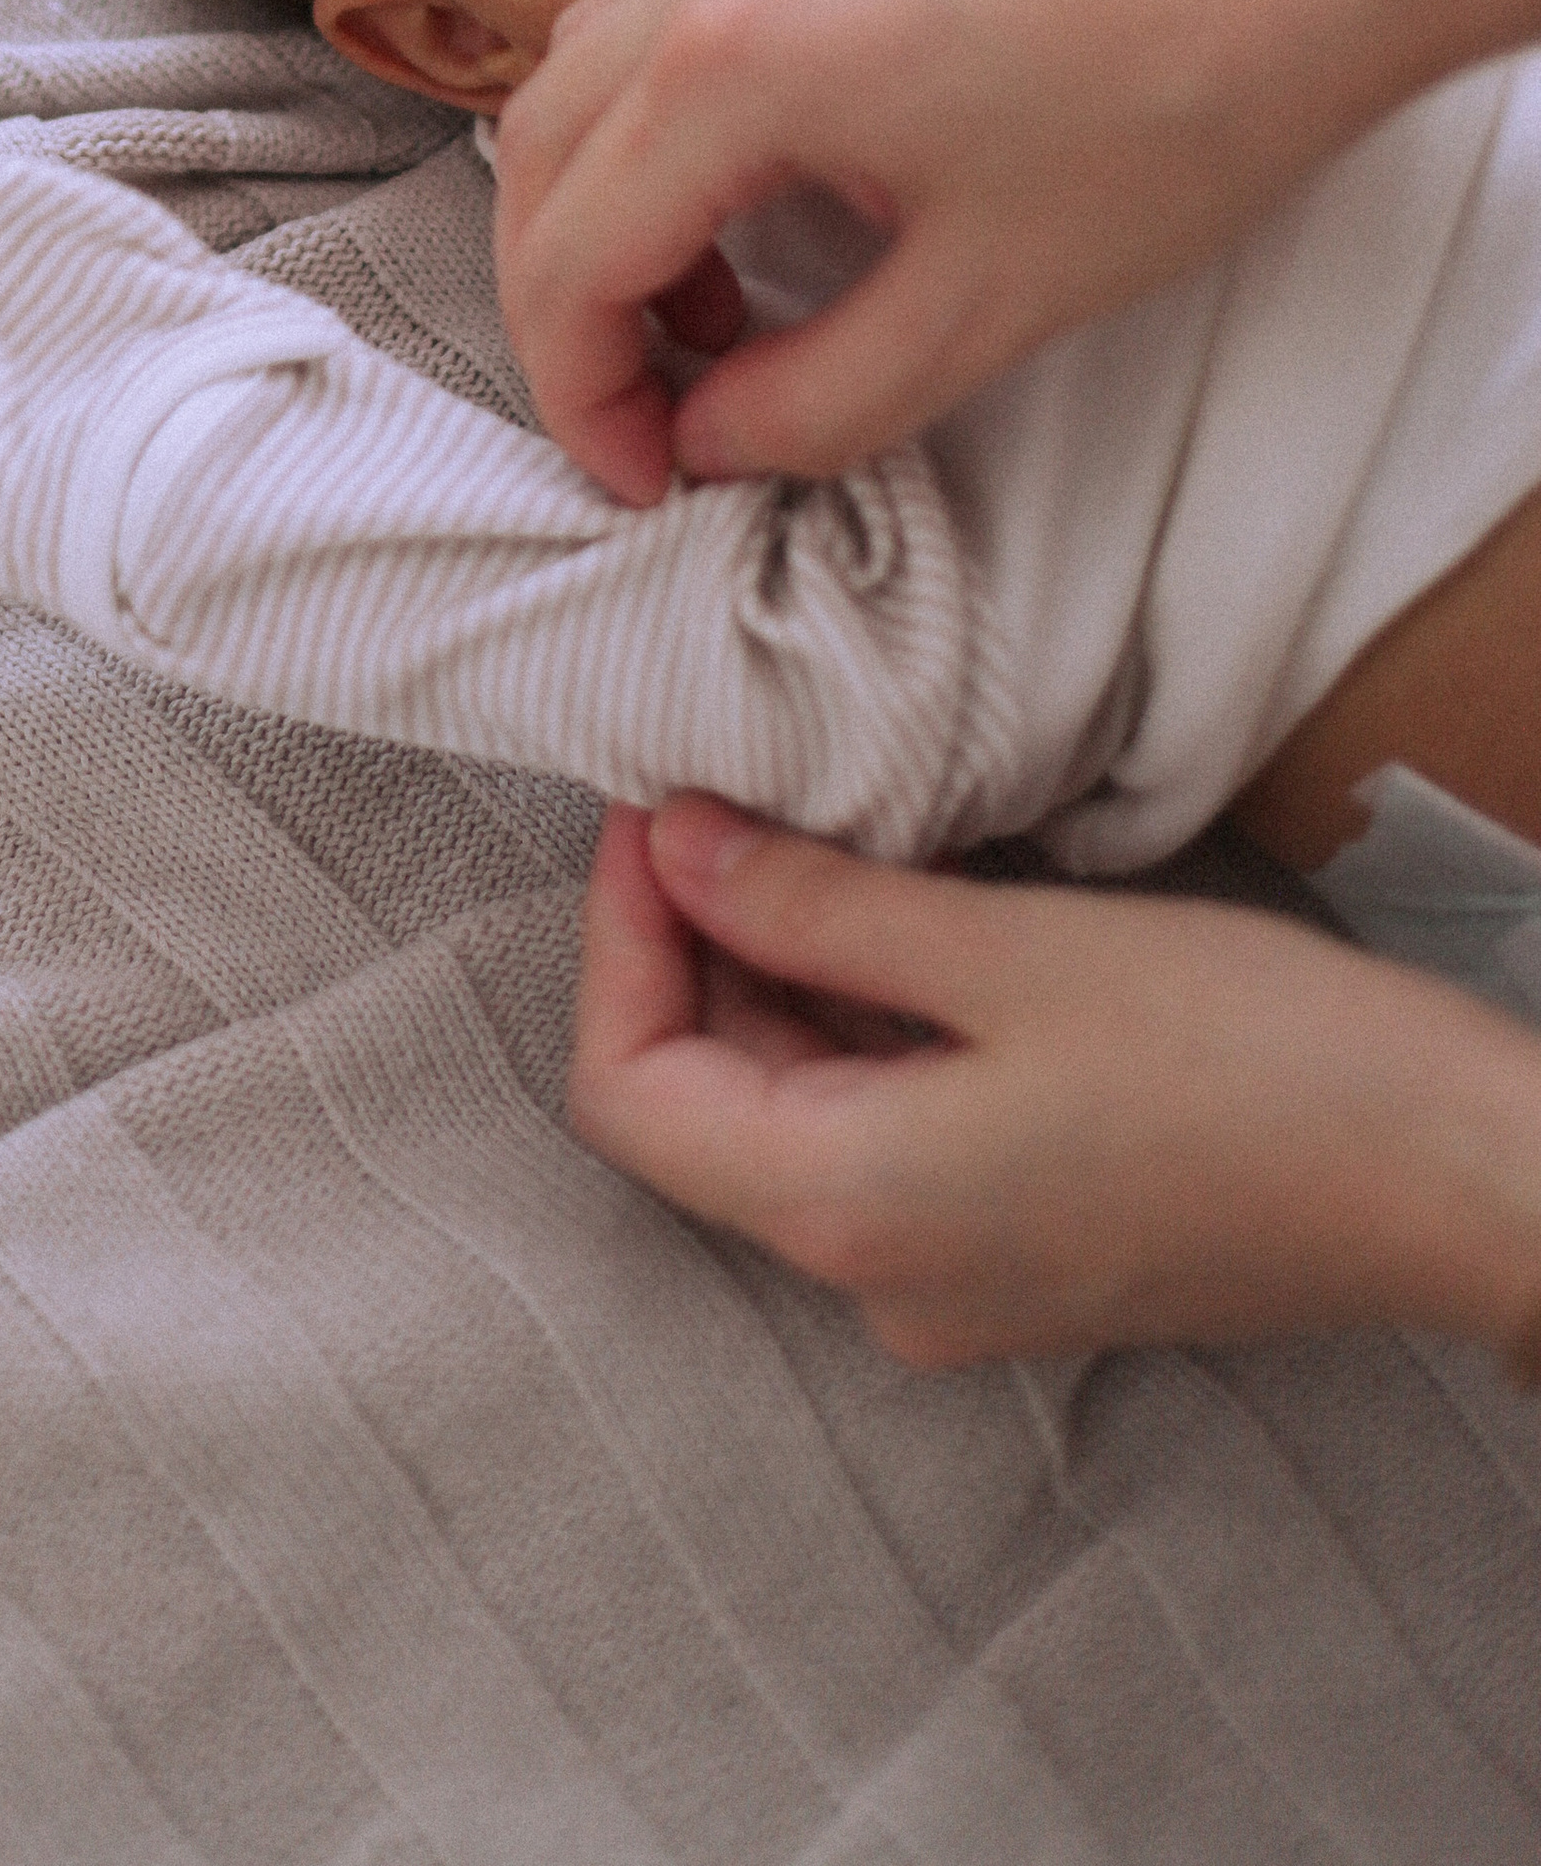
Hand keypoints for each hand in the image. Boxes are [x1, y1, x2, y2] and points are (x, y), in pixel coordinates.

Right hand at [494, 0, 1540, 489]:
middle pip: (535, 160)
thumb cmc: (1176, 106)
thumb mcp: (990, 307)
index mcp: (737, 66)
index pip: (567, 259)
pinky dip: (658, 135)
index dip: (584, 400)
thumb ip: (818, 404)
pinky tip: (760, 209)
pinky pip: (660, 26)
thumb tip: (710, 444)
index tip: (651, 483)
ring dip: (604, 216)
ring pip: (581, 83)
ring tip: (714, 325)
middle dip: (566, 312)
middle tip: (656, 423)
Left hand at [566, 797, 1540, 1366]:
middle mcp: (874, 1276)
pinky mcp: (1019, 1251)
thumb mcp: (1011, 951)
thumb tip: (676, 844)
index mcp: (846, 1211)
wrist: (1451, 1181)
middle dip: (691, 942)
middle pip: (701, 1103)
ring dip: (777, 974)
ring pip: (791, 1112)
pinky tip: (897, 917)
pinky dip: (860, 1022)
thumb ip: (816, 905)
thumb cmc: (1252, 1064)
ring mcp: (949, 1276)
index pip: (629, 1088)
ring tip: (807, 832)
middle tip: (720, 793)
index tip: (653, 809)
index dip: (618, 936)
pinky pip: (881, 1132)